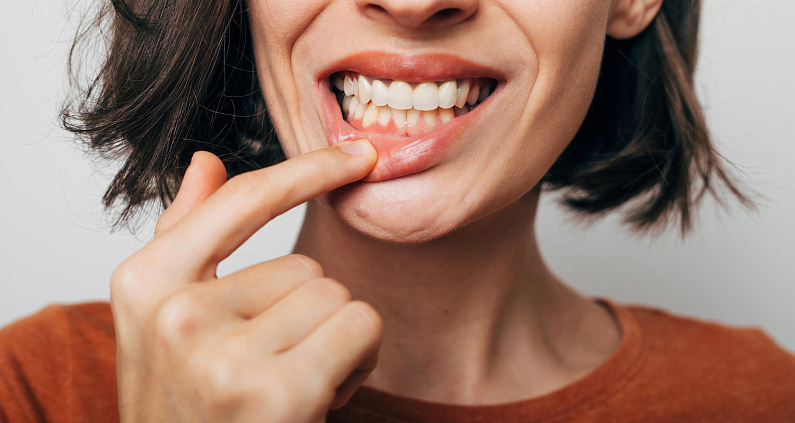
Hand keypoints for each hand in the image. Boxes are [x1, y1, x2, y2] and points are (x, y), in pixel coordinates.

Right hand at [110, 140, 381, 422]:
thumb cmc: (187, 403)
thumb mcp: (164, 318)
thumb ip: (184, 235)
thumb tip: (205, 161)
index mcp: (143, 283)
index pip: (241, 201)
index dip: (307, 170)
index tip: (356, 155)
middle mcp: (174, 314)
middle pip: (305, 265)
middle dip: (309, 314)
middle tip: (276, 364)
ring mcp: (222, 355)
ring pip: (337, 297)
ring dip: (334, 340)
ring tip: (293, 382)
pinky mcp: (276, 391)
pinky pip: (360, 327)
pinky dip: (358, 360)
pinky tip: (320, 396)